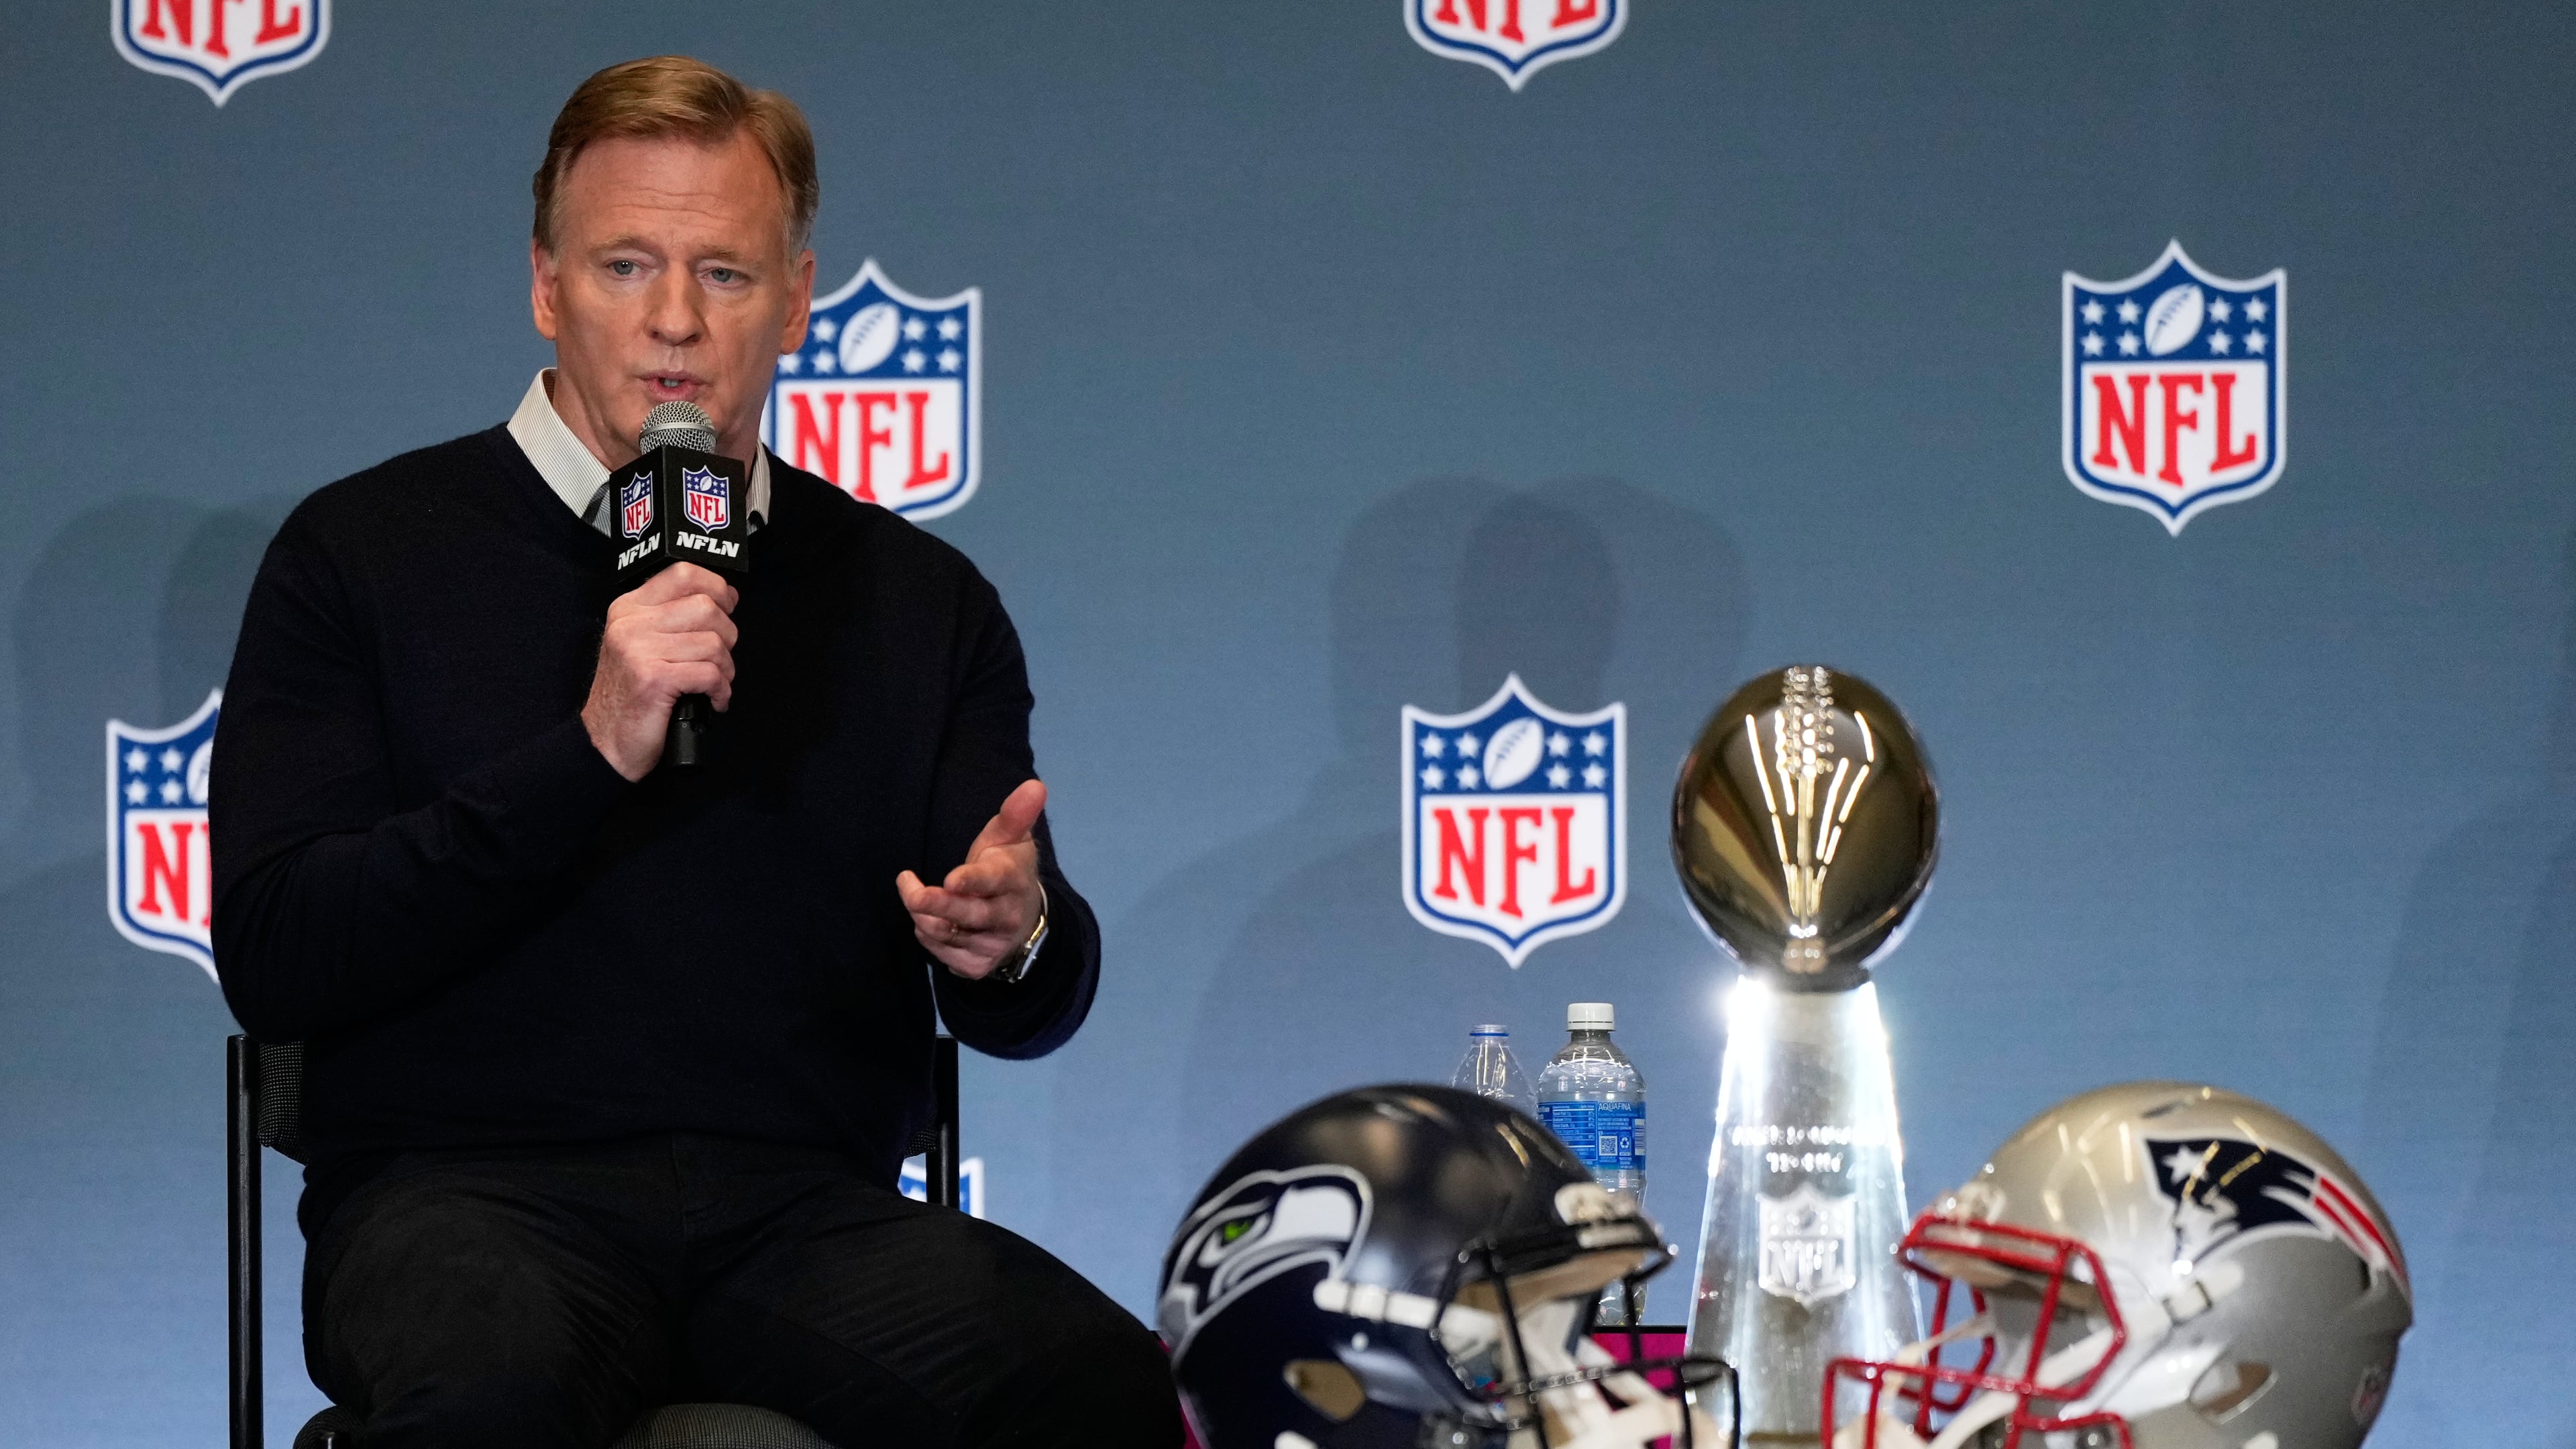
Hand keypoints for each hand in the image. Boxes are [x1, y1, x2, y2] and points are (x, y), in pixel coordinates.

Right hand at [582, 564, 739, 780]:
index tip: (727, 605)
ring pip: (713, 642)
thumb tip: (724, 597)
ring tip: (715, 683)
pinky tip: (713, 700)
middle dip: (727, 635)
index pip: (684, 572)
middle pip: (706, 607)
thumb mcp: (642, 644)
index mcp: (630, 607)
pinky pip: (709, 673)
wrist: (606, 743)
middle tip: (718, 658)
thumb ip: (673, 617)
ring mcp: (640, 650)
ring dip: (725, 668)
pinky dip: (721, 690)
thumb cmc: (633, 695)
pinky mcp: (654, 679)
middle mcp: (631, 623)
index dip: (717, 586)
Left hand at [898, 779, 1046, 979]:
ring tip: (914, 892)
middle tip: (912, 892)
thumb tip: (1036, 785)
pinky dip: (928, 935)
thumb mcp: (1010, 839)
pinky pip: (941, 954)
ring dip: (923, 914)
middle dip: (939, 905)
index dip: (972, 881)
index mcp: (1013, 881)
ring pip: (948, 934)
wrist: (1024, 918)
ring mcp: (992, 945)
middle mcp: (1006, 917)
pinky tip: (929, 918)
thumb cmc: (1007, 869)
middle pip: (970, 915)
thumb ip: (1015, 814)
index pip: (993, 881)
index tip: (951, 879)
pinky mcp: (977, 965)